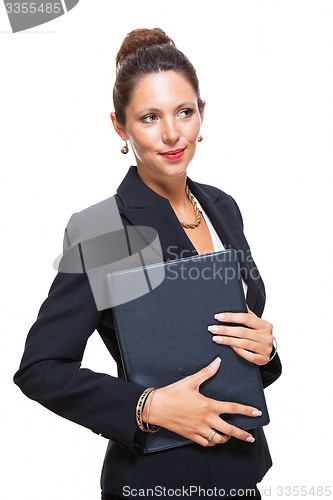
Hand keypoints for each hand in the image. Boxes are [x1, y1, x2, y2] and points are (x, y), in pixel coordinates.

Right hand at [143, 357, 261, 446]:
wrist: (155, 407)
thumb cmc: (172, 393)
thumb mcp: (190, 381)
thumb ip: (206, 372)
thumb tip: (217, 362)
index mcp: (208, 405)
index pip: (232, 409)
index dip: (246, 411)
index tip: (257, 413)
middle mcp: (206, 419)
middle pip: (229, 430)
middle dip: (242, 434)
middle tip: (250, 437)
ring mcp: (199, 429)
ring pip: (218, 440)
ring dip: (226, 438)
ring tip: (230, 435)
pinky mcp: (191, 435)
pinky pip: (206, 443)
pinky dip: (212, 442)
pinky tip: (214, 438)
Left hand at [208, 306, 272, 365]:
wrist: (269, 350)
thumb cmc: (259, 334)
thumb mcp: (256, 323)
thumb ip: (248, 314)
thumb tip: (240, 301)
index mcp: (265, 324)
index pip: (246, 318)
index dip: (231, 317)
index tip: (217, 316)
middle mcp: (267, 336)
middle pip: (243, 331)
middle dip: (225, 330)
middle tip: (212, 328)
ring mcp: (266, 348)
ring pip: (244, 343)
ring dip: (228, 340)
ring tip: (216, 338)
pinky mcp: (263, 359)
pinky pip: (249, 356)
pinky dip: (239, 351)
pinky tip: (230, 347)